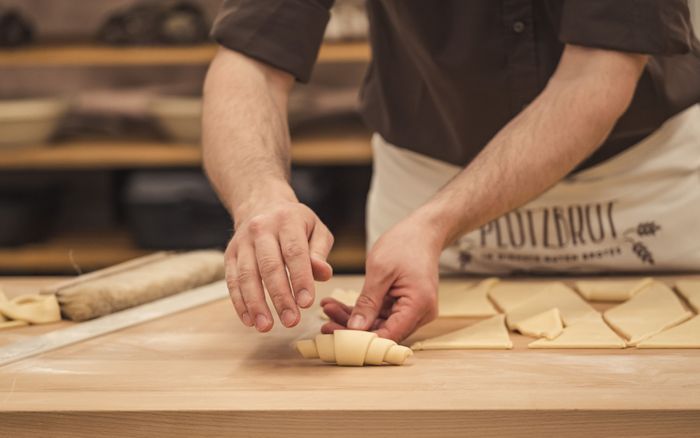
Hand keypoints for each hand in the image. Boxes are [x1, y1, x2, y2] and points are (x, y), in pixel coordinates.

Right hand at [225, 200, 333, 331]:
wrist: (261, 204)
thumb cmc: (295, 223)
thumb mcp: (316, 229)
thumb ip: (320, 251)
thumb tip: (323, 273)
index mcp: (287, 221)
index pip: (294, 252)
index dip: (300, 278)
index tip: (307, 303)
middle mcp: (261, 229)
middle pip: (269, 266)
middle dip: (280, 296)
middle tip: (291, 321)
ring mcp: (242, 242)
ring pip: (246, 275)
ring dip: (256, 304)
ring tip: (266, 326)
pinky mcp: (229, 254)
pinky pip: (232, 281)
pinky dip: (239, 302)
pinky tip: (249, 320)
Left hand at [321, 214, 442, 341]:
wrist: (422, 231)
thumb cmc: (405, 244)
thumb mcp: (381, 270)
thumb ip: (368, 302)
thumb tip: (355, 328)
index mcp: (419, 305)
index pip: (389, 335)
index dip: (362, 340)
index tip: (337, 337)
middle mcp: (420, 313)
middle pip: (383, 332)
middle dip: (353, 329)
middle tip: (325, 324)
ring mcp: (413, 310)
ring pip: (379, 324)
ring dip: (353, 319)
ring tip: (328, 309)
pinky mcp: (405, 305)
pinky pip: (381, 314)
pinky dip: (362, 310)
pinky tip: (338, 305)